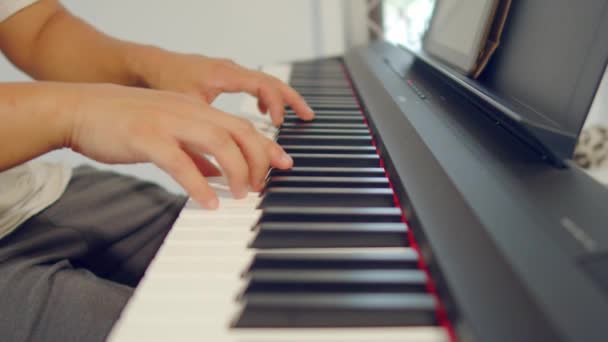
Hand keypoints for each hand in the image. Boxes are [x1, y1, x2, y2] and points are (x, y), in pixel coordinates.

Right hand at [56, 82, 292, 208]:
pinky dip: (200, 184)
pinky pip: (181, 162)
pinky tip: (210, 202)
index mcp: (196, 109)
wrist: (81, 109)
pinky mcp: (147, 137)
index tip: (283, 164)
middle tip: (262, 185)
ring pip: (218, 141)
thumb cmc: (125, 123)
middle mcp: (189, 111)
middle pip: (239, 131)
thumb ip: (196, 152)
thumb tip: (219, 174)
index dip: (266, 146)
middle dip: (259, 159)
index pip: (242, 125)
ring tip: (242, 194)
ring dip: (237, 170)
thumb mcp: (169, 132)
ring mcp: (169, 121)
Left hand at [128, 47, 314, 124]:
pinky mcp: (223, 77)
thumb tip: (217, 172)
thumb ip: (204, 137)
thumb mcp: (184, 110)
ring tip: (295, 118)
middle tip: (308, 117)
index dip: (275, 105)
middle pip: (272, 82)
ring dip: (281, 100)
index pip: (263, 84)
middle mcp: (230, 69)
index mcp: (224, 74)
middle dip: (291, 101)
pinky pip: (253, 84)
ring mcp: (228, 71)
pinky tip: (263, 113)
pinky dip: (264, 97)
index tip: (278, 125)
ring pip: (264, 83)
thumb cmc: (161, 83)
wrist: (143, 65)